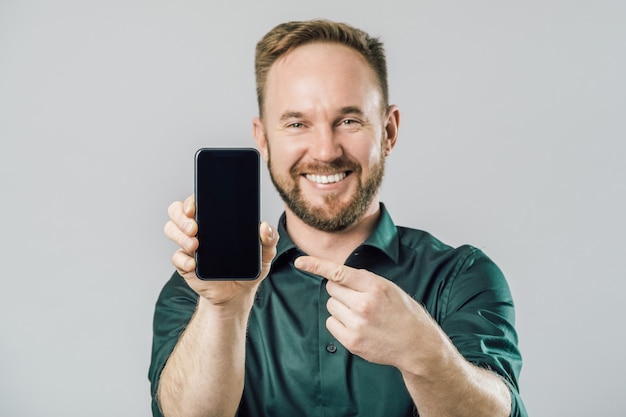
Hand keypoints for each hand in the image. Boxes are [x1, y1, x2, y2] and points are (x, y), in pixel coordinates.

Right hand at [164, 194, 278, 305]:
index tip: (195, 207)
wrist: (238, 294)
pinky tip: (193, 265)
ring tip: (195, 246)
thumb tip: (265, 227)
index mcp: (214, 219)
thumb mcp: (264, 254)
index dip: (191, 200)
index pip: (197, 201)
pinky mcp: (185, 264)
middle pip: (176, 211)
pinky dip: (182, 260)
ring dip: (179, 236)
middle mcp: (198, 229)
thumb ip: (270, 239)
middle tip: (194, 228)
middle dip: (181, 217)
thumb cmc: (248, 268)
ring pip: (171, 230)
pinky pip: (176, 258)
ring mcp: (189, 246)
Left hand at [294, 256, 445, 372]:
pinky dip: (339, 323)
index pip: (339, 272)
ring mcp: (357, 324)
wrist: (416, 344)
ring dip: (340, 307)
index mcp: (374, 287)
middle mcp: (364, 304)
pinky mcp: (352, 341)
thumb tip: (338, 274)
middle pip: (332, 288)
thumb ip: (364, 279)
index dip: (316, 265)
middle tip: (359, 299)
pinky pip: (331, 324)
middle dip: (341, 291)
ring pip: (331, 306)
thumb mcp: (389, 287)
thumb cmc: (403, 312)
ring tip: (361, 314)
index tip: (299, 262)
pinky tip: (357, 326)